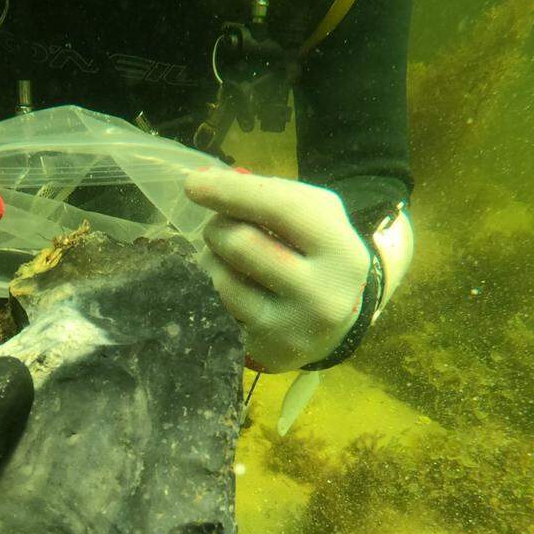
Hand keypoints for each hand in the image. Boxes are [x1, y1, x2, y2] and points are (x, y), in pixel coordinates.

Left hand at [185, 168, 371, 371]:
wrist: (336, 324)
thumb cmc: (317, 255)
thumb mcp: (316, 215)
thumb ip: (271, 193)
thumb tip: (206, 182)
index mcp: (341, 250)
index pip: (281, 209)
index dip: (232, 192)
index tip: (192, 183)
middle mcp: (322, 294)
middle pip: (241, 244)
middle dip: (217, 227)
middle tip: (219, 226)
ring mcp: (292, 328)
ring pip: (221, 279)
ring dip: (211, 259)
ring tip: (227, 257)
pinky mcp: (265, 350)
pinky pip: (217, 308)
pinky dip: (214, 288)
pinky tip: (230, 284)